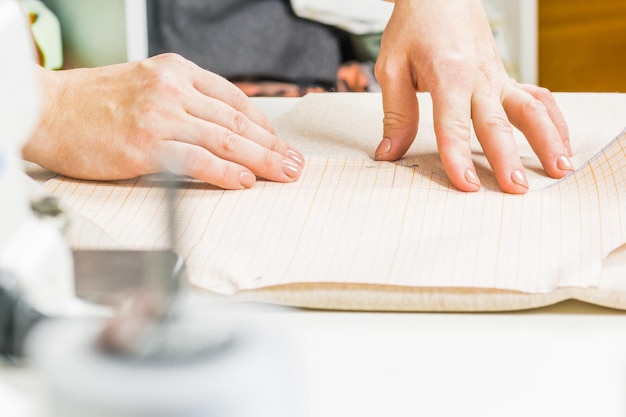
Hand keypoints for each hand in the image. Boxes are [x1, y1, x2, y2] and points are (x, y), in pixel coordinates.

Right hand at [24, 53, 304, 188]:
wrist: (48, 110)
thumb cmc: (93, 103)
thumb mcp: (146, 85)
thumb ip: (184, 102)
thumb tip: (222, 129)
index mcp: (176, 71)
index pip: (233, 99)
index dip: (264, 124)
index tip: (280, 142)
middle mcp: (173, 89)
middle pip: (237, 120)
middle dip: (273, 145)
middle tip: (296, 163)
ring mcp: (160, 116)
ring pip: (225, 139)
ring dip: (261, 160)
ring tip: (284, 175)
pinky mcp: (147, 145)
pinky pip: (198, 159)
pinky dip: (226, 172)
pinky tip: (245, 181)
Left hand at [374, 0, 571, 192]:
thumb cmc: (415, 26)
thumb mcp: (392, 66)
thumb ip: (396, 113)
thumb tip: (389, 153)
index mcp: (448, 73)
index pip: (452, 124)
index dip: (458, 156)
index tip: (466, 184)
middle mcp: (479, 77)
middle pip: (496, 123)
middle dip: (507, 158)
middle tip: (516, 188)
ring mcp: (497, 77)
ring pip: (529, 109)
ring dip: (547, 139)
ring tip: (560, 168)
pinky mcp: (505, 77)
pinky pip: (537, 97)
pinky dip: (553, 119)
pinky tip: (562, 141)